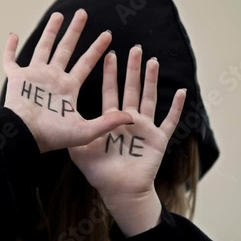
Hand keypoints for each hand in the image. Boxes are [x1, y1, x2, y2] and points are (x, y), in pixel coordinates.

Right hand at [2, 10, 132, 152]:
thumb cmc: (52, 136)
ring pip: (43, 48)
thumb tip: (132, 117)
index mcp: (68, 88)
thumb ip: (108, 122)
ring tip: (59, 15)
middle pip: (66, 49)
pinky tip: (13, 35)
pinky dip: (9, 49)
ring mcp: (34, 77)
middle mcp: (53, 78)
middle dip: (75, 31)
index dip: (97, 49)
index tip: (108, 35)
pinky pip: (10, 61)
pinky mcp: (17, 79)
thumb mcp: (85, 131)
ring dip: (50, 32)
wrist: (26, 137)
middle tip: (83, 13)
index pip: (86, 63)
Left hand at [68, 46, 185, 235]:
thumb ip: (73, 132)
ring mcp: (144, 128)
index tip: (110, 54)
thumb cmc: (100, 172)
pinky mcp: (158, 139)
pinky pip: (169, 121)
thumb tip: (58, 117)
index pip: (111, 91)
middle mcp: (128, 120)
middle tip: (134, 49)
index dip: (111, 73)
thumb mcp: (80, 150)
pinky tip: (182, 92)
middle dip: (132, 69)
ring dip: (151, 80)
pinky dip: (176, 108)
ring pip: (149, 98)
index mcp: (111, 120)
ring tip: (152, 61)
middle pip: (131, 88)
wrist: (119, 191)